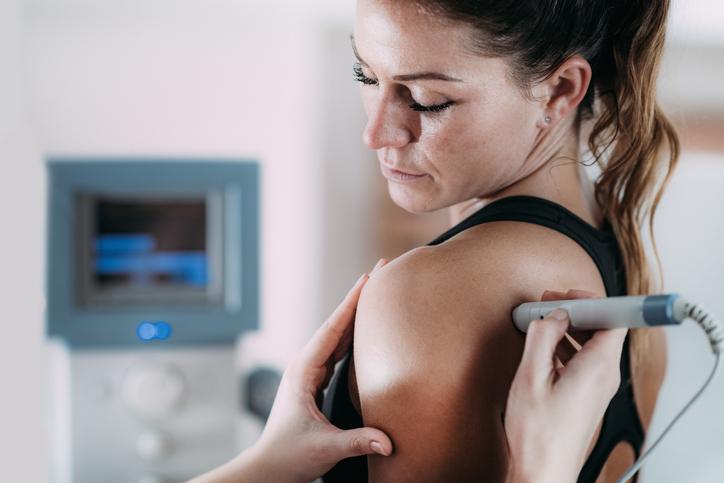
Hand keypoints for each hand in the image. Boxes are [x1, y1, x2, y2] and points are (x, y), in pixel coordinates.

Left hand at [188, 259, 392, 482]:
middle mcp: (305, 364)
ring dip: (356, 313)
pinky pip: (338, 350)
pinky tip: (366, 329)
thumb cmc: (289, 455)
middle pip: (336, 323)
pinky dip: (353, 334)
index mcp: (303, 369)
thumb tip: (389, 441)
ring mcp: (309, 371)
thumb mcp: (326, 447)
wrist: (269, 468)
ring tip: (378, 293)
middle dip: (359, 298)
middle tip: (381, 272)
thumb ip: (358, 440)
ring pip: (337, 334)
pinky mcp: (315, 380)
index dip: (352, 301)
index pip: (333, 328)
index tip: (370, 276)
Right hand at [504, 289, 626, 482]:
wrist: (543, 470)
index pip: (614, 319)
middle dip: (577, 310)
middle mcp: (605, 376)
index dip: (593, 300)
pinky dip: (566, 346)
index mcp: (598, 367)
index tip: (569, 294)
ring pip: (592, 345)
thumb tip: (551, 316)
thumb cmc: (538, 432)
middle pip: (603, 329)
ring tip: (541, 320)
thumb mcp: (531, 376)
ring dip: (569, 328)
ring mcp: (598, 387)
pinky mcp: (587, 395)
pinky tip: (543, 346)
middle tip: (548, 303)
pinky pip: (584, 360)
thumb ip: (541, 338)